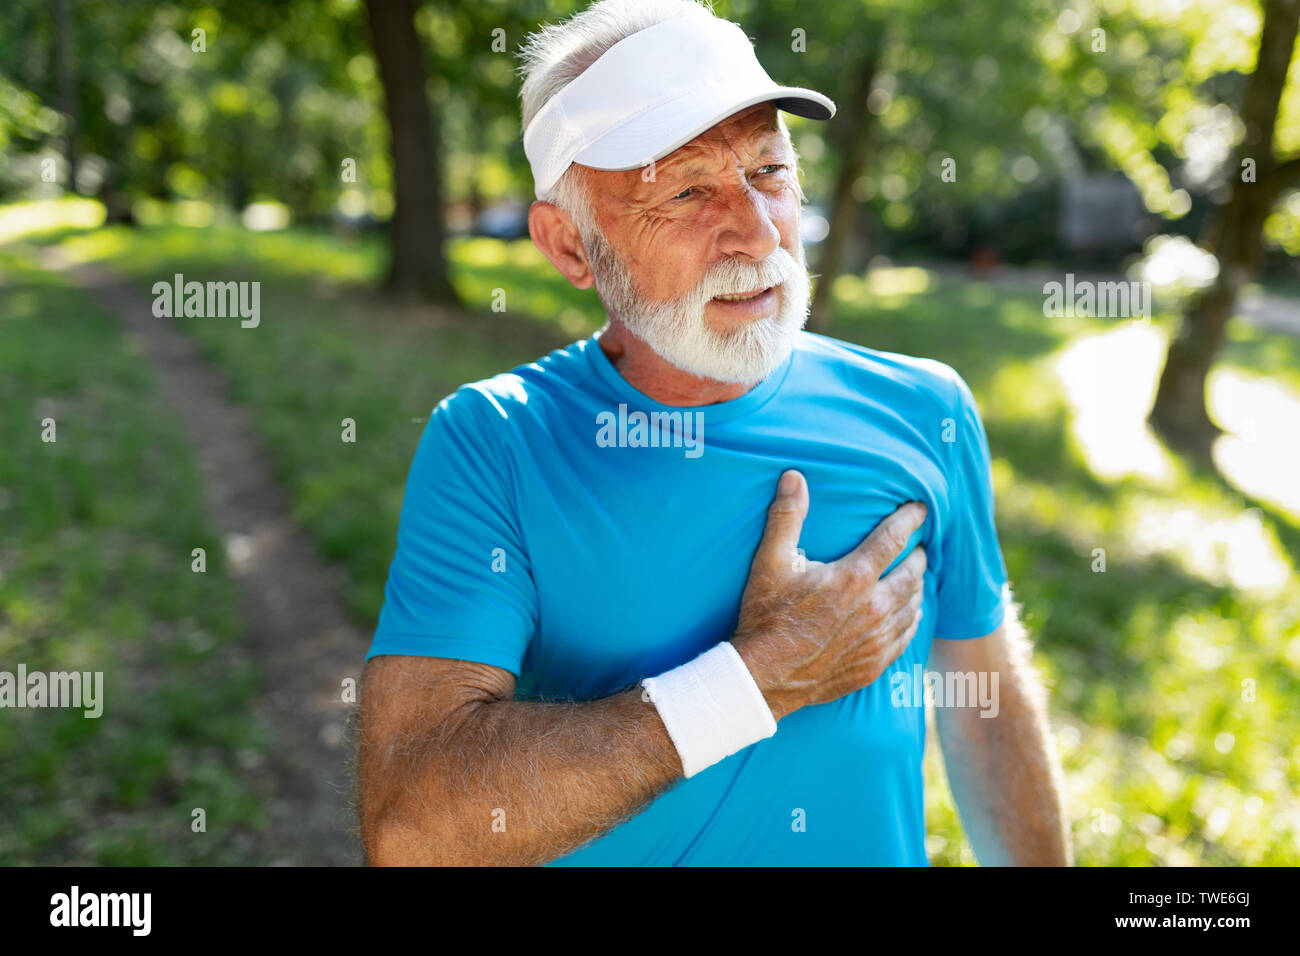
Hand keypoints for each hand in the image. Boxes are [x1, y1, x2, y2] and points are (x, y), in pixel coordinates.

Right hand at [731, 469, 927, 720]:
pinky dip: (912, 620)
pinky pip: (906, 637)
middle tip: (920, 547)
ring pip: (914, 606)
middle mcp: (875, 607)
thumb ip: (786, 516)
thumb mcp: (770, 562)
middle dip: (919, 556)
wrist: (766, 676)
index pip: (893, 538)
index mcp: (854, 577)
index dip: (910, 519)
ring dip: (918, 588)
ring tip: (916, 577)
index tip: (922, 509)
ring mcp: (878, 639)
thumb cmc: (766, 616)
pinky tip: (911, 615)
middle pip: (912, 574)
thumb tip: (794, 476)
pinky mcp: (875, 664)